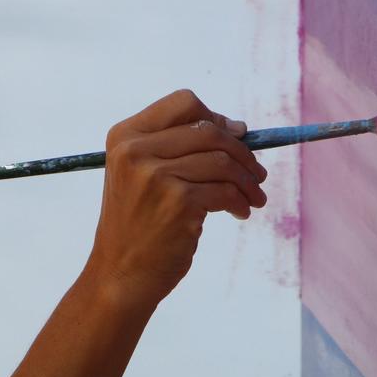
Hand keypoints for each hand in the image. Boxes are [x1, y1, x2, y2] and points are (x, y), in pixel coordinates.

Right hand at [84, 89, 267, 308]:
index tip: (236, 136)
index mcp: (125, 136)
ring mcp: (155, 176)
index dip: (216, 117)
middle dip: (242, 151)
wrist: (120, 274)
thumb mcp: (139, 174)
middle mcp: (135, 151)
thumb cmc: (136, 224)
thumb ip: (175, 147)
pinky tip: (241, 212)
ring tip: (253, 197)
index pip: (183, 103)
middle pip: (208, 131)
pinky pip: (226, 191)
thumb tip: (237, 127)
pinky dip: (241, 201)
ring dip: (247, 181)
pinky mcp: (178, 202)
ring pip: (222, 162)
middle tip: (256, 173)